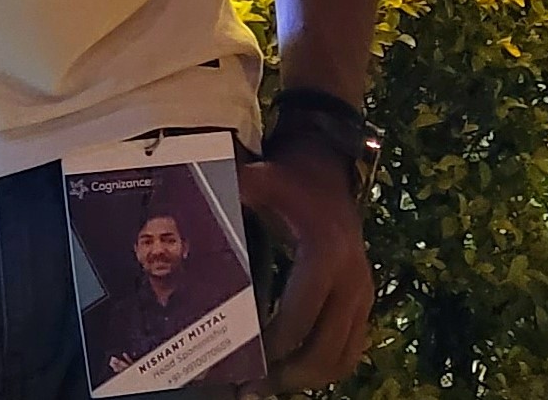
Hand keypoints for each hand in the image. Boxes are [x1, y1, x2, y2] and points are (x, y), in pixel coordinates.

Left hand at [241, 149, 374, 391]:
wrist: (329, 169)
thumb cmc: (290, 179)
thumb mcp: (261, 180)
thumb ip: (230, 190)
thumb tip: (182, 194)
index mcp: (324, 255)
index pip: (299, 317)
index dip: (272, 346)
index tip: (243, 363)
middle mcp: (351, 279)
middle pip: (324, 348)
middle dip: (288, 374)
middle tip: (252, 388)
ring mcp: (363, 292)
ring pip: (343, 357)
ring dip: (308, 378)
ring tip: (269, 386)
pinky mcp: (365, 300)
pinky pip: (353, 348)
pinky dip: (327, 367)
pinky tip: (296, 372)